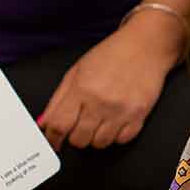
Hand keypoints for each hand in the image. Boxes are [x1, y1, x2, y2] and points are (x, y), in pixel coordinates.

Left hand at [37, 12, 181, 150]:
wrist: (146, 46)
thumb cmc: (111, 55)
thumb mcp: (77, 71)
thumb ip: (58, 99)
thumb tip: (43, 123)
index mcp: (82, 89)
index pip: (59, 125)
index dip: (52, 138)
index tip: (54, 142)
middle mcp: (100, 102)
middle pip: (79, 139)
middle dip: (75, 136)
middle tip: (80, 125)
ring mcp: (121, 111)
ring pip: (100, 144)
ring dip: (96, 137)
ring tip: (99, 122)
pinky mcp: (139, 115)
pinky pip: (121, 140)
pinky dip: (116, 136)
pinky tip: (115, 122)